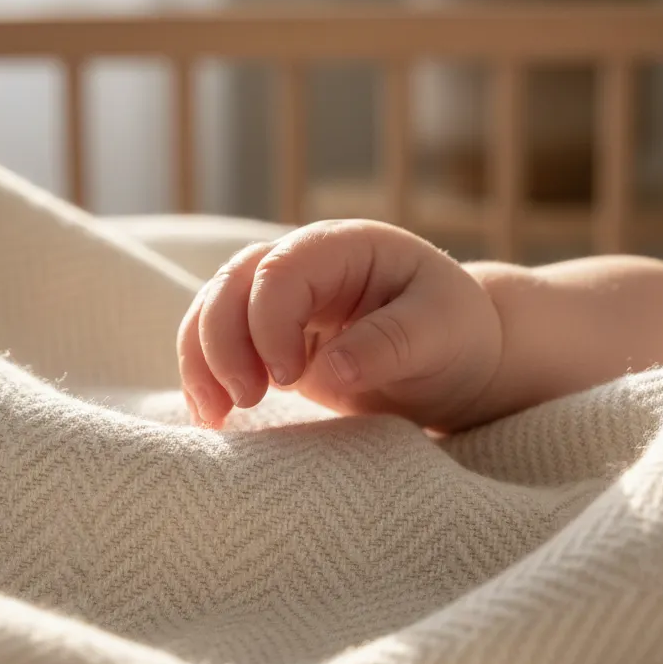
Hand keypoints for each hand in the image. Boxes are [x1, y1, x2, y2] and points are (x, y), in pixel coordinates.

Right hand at [176, 219, 501, 430]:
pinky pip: (219, 346)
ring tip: (216, 416)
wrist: (460, 359)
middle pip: (231, 284)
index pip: (281, 270)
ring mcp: (283, 301)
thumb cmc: (457, 335)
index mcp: (344, 247)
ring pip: (213, 311)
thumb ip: (389, 342)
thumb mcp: (443, 333)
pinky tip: (211, 415)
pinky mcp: (272, 339)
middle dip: (222, 342)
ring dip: (202, 361)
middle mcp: (304, 265)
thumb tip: (327, 368)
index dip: (269, 322)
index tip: (289, 377)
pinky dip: (206, 376)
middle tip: (245, 401)